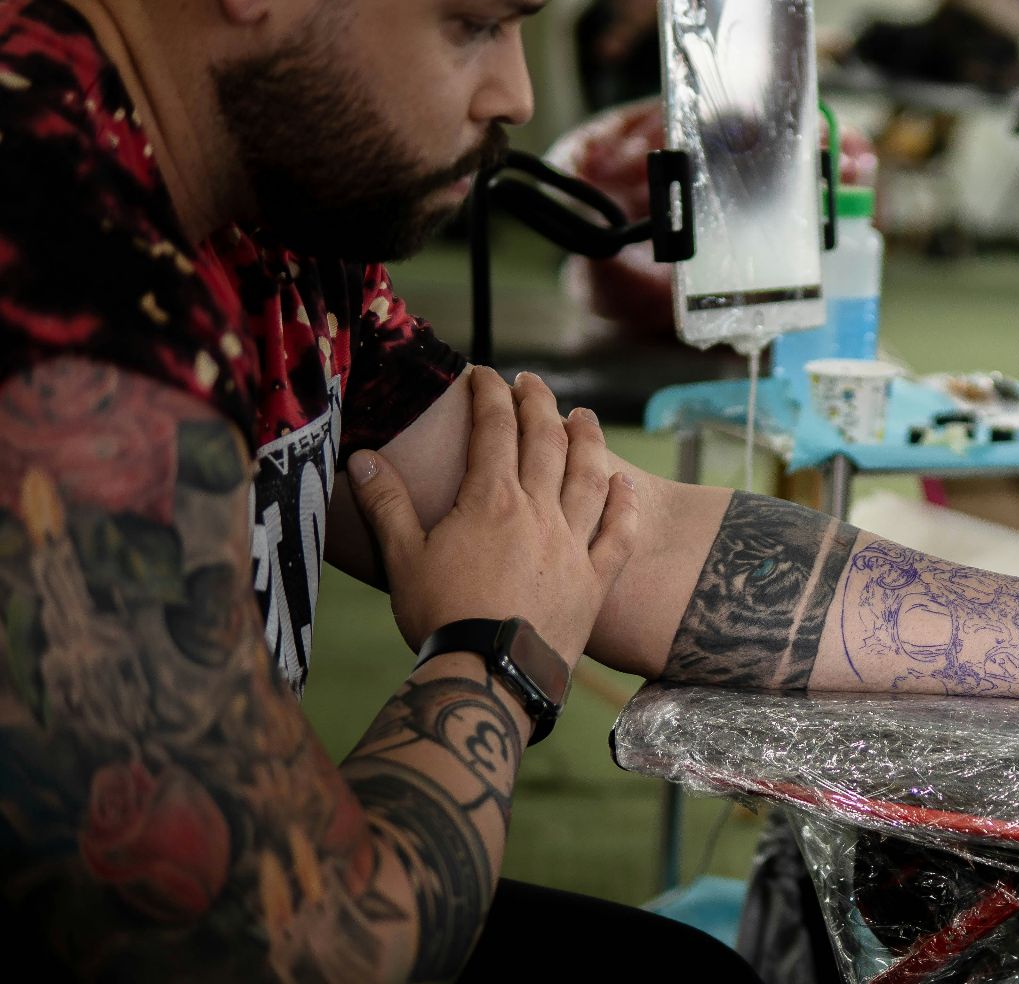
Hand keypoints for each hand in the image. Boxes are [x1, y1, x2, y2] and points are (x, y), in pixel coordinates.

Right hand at [347, 368, 641, 666]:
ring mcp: (572, 545)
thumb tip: (361, 459)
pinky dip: (625, 505)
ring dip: (589, 440)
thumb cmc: (442, 618)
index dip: (490, 394)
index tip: (484, 374)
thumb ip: (386, 505)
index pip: (494, 428)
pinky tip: (627, 484)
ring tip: (585, 416)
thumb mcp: (402, 559)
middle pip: (546, 441)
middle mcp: (539, 512)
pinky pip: (619, 534)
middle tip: (532, 382)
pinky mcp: (596, 581)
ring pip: (589, 477)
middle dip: (539, 403)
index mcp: (491, 500)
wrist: (492, 674)